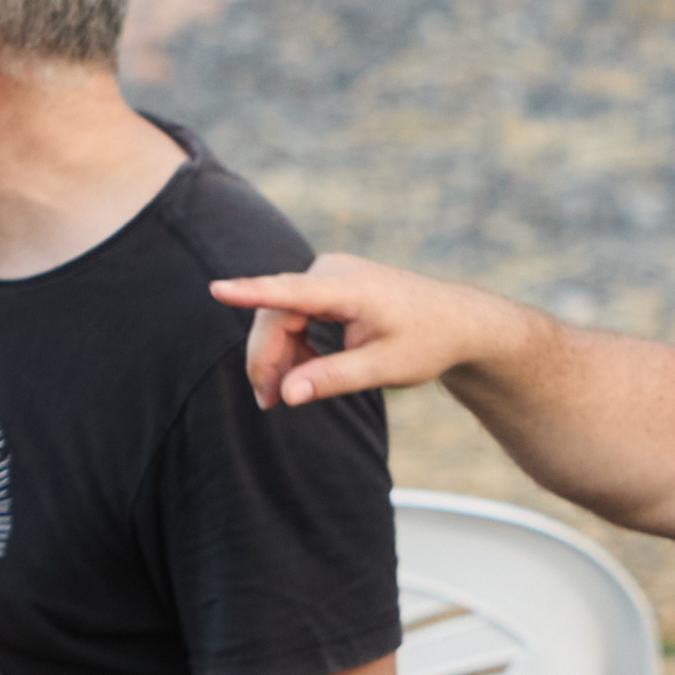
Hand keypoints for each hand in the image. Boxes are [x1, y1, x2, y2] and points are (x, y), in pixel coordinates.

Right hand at [212, 253, 534, 412]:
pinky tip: (306, 371)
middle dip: (268, 359)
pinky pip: (295, 313)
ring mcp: (329, 273)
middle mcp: (332, 270)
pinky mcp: (329, 283)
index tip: (216, 289)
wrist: (457, 322)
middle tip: (268, 404)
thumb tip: (287, 396)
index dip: (250, 292)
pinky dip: (295, 344)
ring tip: (287, 394)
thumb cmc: (425, 343)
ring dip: (280, 355)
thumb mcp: (382, 369)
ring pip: (282, 316)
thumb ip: (332, 379)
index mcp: (348, 287)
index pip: (289, 292)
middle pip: (277, 314)